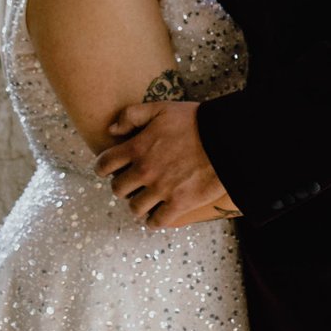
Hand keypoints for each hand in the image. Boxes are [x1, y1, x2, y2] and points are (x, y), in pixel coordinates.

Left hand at [99, 97, 237, 226]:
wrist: (227, 139)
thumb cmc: (196, 122)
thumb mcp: (161, 109)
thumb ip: (132, 115)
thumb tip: (111, 130)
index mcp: (137, 148)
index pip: (105, 164)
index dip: (103, 167)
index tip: (108, 170)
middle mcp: (145, 171)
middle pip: (118, 189)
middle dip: (122, 186)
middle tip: (132, 184)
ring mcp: (161, 190)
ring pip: (135, 208)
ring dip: (137, 205)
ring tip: (145, 201)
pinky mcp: (178, 204)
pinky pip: (156, 221)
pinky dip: (154, 221)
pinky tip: (157, 215)